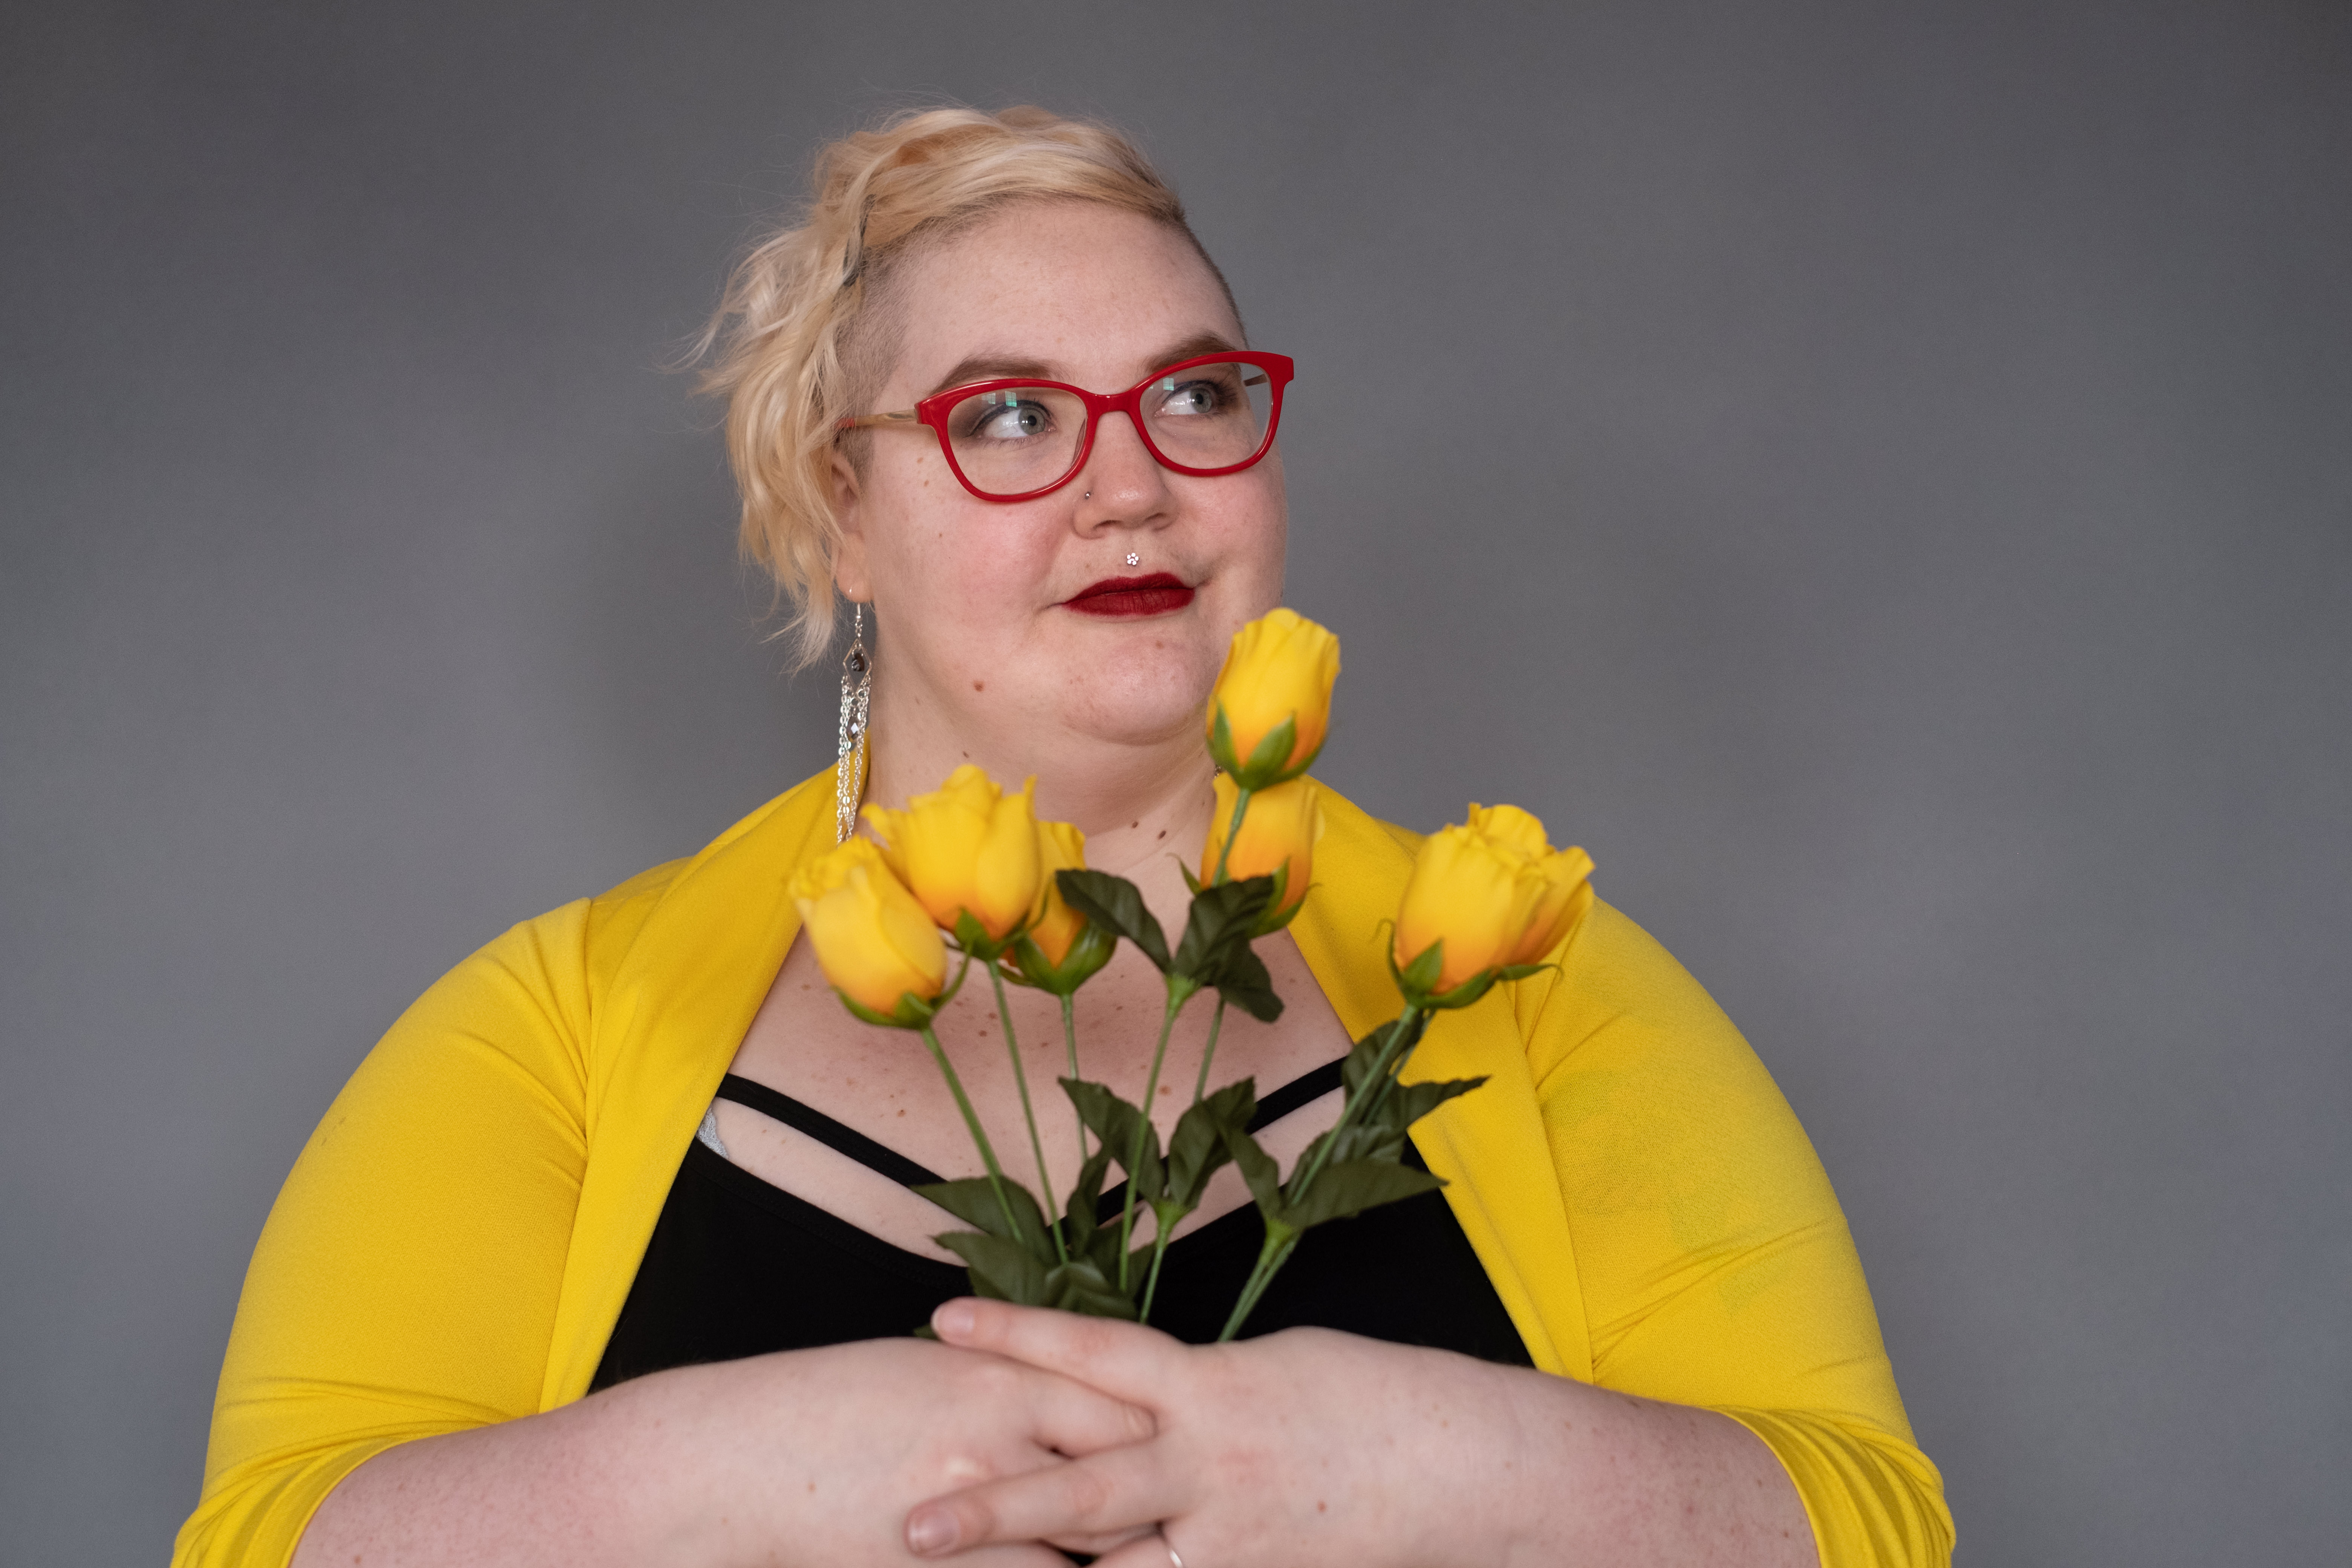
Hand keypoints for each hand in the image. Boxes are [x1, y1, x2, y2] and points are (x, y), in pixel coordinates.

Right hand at [295, 1334, 1155, 1567]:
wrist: (739, 1455)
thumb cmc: (836, 1405)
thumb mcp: (937, 1374)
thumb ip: (1012, 1380)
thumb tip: (1073, 1388)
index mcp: (1006, 1370)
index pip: (1123, 1395)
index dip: (1179, 1426)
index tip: (1229, 1443)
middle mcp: (1004, 1427)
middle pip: (1127, 1468)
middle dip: (1187, 1501)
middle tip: (1251, 1516)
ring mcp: (977, 1501)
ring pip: (1091, 1541)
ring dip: (1148, 1557)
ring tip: (1206, 1562)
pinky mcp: (944, 1560)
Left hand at [903, 1300, 1523, 1567]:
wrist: (1457, 1462)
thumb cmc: (1367, 1397)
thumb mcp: (1266, 1370)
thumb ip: (1189, 1390)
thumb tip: (1131, 1396)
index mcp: (1209, 1385)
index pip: (1093, 1351)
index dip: (1017, 1334)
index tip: (944, 1319)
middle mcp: (1207, 1462)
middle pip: (1082, 1490)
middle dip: (995, 1510)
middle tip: (912, 1524)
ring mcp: (1230, 1535)